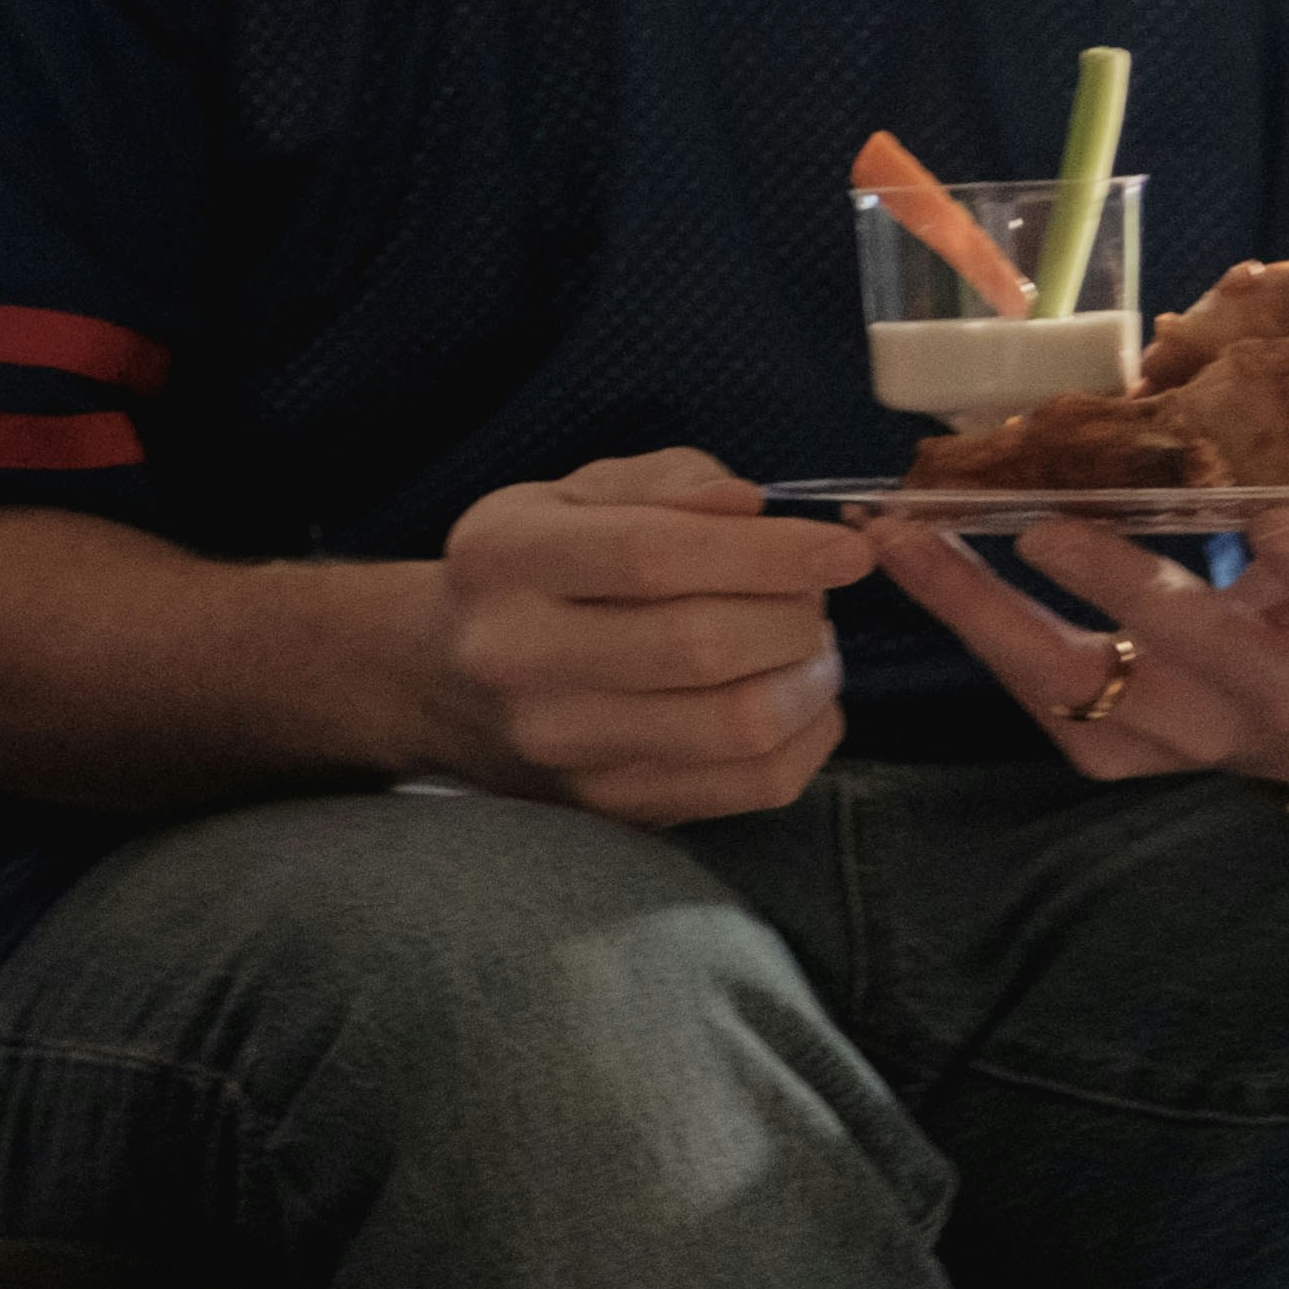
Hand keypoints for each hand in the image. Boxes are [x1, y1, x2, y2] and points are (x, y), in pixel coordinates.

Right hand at [411, 447, 878, 823]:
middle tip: (814, 598)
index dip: (769, 553)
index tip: (845, 550)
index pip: (654, 557)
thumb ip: (668, 483)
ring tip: (810, 648)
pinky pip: (752, 785)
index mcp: (506, 559)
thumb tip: (752, 505)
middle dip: (795, 615)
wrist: (443, 681)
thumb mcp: (573, 495)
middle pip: (702, 646)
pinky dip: (810, 739)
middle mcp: (518, 657)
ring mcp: (560, 745)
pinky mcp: (608, 805)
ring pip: (738, 724)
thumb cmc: (531, 571)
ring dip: (810, 680)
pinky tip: (801, 700)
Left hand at [864, 458, 1288, 787]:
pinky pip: (1034, 700)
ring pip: (1079, 680)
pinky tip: (905, 563)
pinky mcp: (1121, 747)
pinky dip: (965, 635)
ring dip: (983, 611)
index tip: (1278, 519)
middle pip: (1195, 642)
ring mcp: (1189, 728)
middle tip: (1048, 518)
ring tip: (903, 535)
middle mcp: (1276, 692)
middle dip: (1121, 584)